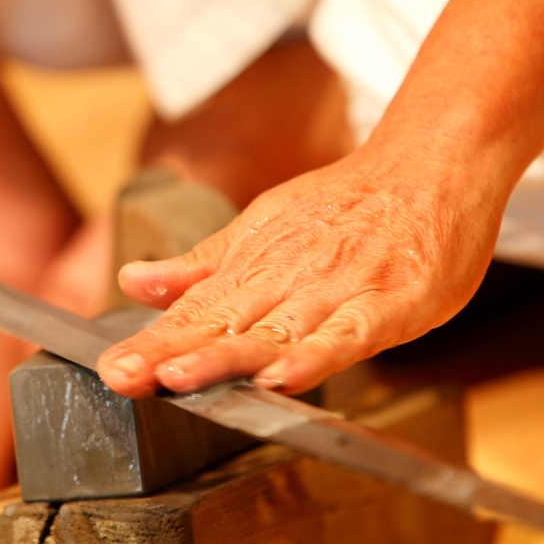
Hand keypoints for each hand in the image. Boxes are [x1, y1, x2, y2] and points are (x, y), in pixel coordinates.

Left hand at [96, 148, 505, 396]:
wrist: (430, 165)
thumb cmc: (346, 206)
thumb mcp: (261, 229)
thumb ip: (200, 267)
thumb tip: (133, 282)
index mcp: (254, 267)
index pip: (194, 312)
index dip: (152, 343)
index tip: (113, 369)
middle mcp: (287, 280)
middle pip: (222, 324)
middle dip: (170, 353)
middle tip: (123, 378)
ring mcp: (337, 290)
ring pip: (274, 331)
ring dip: (226, 356)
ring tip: (180, 378)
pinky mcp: (389, 303)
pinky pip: (348, 334)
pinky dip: (316, 356)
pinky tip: (283, 378)